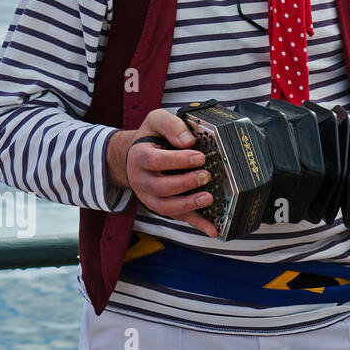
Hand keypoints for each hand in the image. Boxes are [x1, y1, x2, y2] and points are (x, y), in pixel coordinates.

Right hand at [107, 108, 217, 236]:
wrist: (135, 155)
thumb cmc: (152, 137)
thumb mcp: (157, 120)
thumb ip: (171, 125)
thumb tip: (188, 141)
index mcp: (140, 157)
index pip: (155, 161)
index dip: (178, 160)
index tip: (200, 157)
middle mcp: (142, 180)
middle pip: (161, 187)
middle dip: (186, 183)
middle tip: (207, 175)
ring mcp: (150, 197)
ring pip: (166, 207)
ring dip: (189, 205)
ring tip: (209, 198)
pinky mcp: (163, 206)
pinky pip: (179, 217)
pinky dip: (197, 224)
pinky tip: (214, 229)